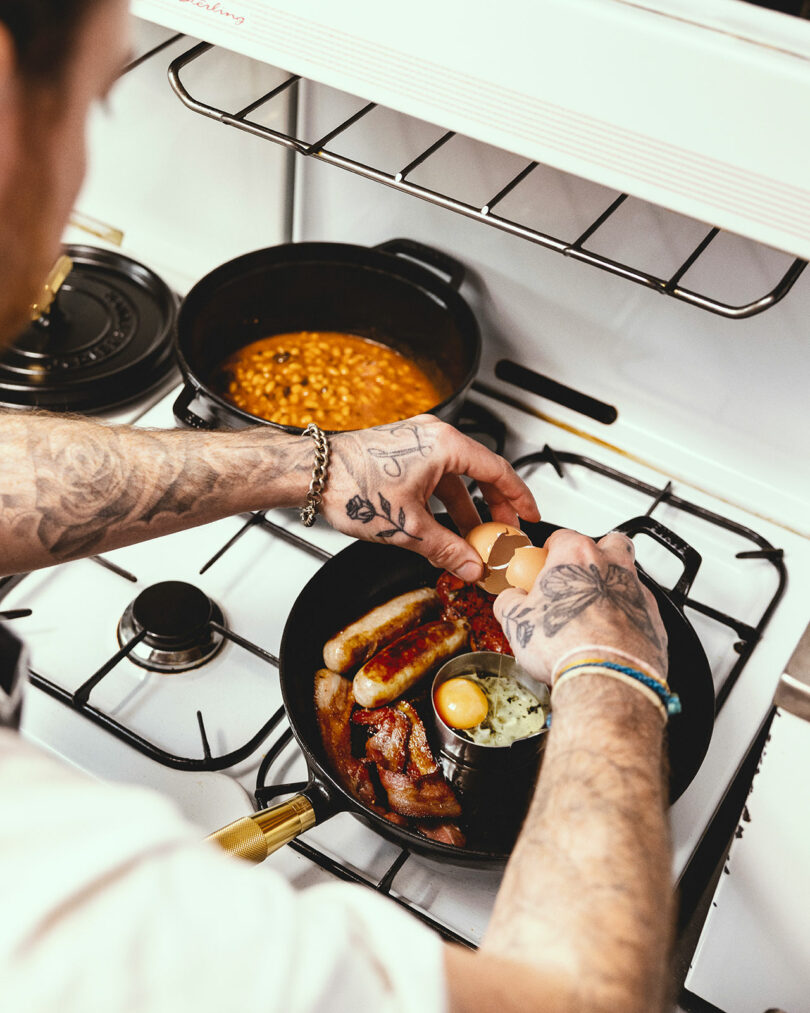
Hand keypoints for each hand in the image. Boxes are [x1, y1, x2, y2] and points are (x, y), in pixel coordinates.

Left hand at [321, 415, 538, 580]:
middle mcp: (433, 437)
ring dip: (467, 508)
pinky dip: (445, 501)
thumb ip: (447, 549)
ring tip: (475, 539)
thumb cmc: (351, 487)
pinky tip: (444, 526)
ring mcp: (416, 442)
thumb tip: (472, 567)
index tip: (530, 516)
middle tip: (505, 533)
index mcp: (445, 445)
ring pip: (456, 477)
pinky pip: (436, 476)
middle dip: (494, 507)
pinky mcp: (402, 452)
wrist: (311, 474)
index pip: (499, 471)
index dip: (519, 498)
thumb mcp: (408, 527)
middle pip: (480, 473)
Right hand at [494, 529, 667, 684]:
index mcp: (577, 556)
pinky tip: (611, 636)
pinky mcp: (654, 618)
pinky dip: (628, 617)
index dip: (550, 552)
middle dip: (596, 555)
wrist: (606, 680)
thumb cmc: (565, 646)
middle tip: (578, 579)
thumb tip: (510, 600)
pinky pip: (640, 609)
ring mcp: (637, 591)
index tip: (543, 568)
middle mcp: (612, 566)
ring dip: (612, 587)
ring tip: (593, 613)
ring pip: (628, 576)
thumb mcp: (516, 621)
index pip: (563, 537)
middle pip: (609, 544)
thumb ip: (510, 601)